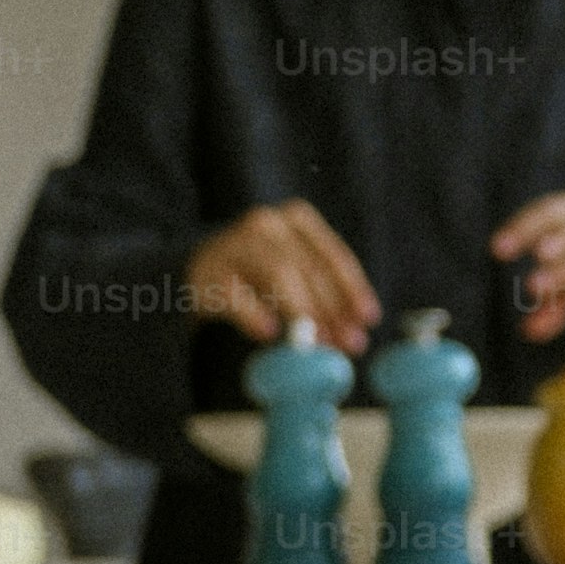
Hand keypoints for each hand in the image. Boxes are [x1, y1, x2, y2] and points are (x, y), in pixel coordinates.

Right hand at [183, 201, 378, 347]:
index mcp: (296, 220)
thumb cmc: (257, 276)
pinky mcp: (206, 272)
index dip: (353, 288)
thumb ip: (324, 298)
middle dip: (332, 308)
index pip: (331, 255)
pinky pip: (235, 294)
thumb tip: (354, 337)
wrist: (195, 270)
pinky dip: (253, 314)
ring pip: (277, 273)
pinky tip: (268, 333)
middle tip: (348, 343)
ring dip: (302, 312)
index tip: (369, 319)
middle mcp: (266, 224)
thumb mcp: (294, 275)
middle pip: (308, 267)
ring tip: (316, 343)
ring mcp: (233, 244)